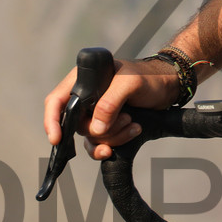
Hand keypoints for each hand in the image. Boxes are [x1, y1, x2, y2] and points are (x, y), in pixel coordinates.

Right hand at [42, 57, 180, 159]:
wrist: (169, 87)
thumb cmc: (149, 77)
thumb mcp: (130, 83)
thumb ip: (110, 102)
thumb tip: (95, 128)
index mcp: (83, 80)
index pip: (57, 101)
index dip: (52, 120)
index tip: (57, 139)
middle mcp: (86, 98)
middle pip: (77, 126)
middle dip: (101, 129)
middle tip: (125, 117)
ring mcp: (96, 113)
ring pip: (91, 137)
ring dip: (112, 136)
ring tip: (133, 123)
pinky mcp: (108, 125)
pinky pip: (101, 144)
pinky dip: (115, 144)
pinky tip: (133, 132)